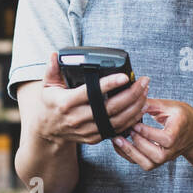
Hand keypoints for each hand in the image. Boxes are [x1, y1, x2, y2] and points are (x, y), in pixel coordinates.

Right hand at [33, 52, 149, 144]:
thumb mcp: (47, 86)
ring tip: (145, 92)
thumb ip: (51, 70)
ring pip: (117, 120)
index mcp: (66, 103)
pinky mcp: (94, 137)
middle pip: (110, 107)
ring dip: (135, 106)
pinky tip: (140, 108)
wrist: (48, 131)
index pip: (91, 93)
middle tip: (143, 82)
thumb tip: (55, 55)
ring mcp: (87, 130)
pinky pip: (117, 129)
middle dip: (131, 94)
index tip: (125, 76)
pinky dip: (131, 119)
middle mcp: (78, 118)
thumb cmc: (50, 104)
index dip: (109, 84)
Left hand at [110, 98, 192, 171]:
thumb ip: (151, 104)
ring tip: (118, 140)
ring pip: (148, 164)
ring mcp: (166, 158)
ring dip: (131, 153)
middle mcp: (173, 149)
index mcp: (178, 134)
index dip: (147, 132)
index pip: (165, 138)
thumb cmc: (182, 116)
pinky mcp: (158, 161)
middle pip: (156, 155)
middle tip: (126, 130)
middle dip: (138, 143)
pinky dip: (129, 157)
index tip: (134, 123)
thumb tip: (133, 101)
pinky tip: (120, 145)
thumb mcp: (170, 106)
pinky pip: (143, 164)